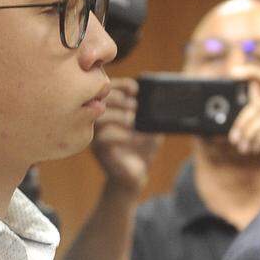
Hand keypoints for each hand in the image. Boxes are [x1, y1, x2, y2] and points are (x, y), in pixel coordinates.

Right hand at [92, 77, 161, 192]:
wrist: (137, 174)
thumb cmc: (142, 148)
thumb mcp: (151, 127)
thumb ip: (152, 113)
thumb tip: (161, 100)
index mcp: (111, 111)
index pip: (108, 91)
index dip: (120, 85)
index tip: (135, 89)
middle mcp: (100, 122)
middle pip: (99, 101)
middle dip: (118, 99)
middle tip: (134, 105)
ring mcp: (98, 136)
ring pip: (99, 119)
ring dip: (118, 116)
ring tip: (132, 120)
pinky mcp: (100, 151)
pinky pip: (104, 139)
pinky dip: (121, 135)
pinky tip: (133, 137)